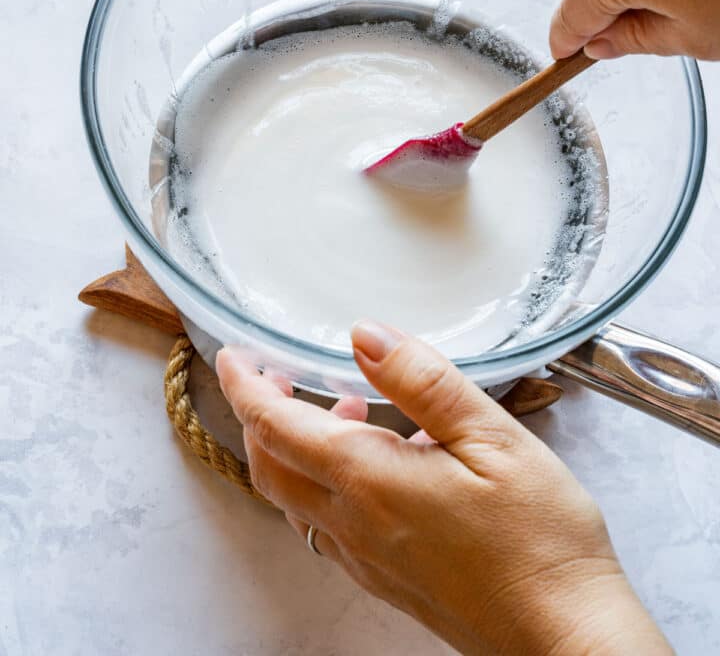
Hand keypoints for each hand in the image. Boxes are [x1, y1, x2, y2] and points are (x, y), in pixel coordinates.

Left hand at [217, 323, 669, 654]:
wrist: (565, 638)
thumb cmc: (541, 541)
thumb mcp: (493, 438)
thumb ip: (422, 381)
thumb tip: (365, 336)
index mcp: (370, 481)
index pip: (276, 426)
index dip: (246, 386)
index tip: (236, 355)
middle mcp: (354, 525)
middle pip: (270, 467)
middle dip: (259, 416)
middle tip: (275, 375)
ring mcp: (368, 559)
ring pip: (295, 499)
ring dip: (295, 448)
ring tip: (343, 405)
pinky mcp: (388, 579)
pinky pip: (329, 526)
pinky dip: (327, 483)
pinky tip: (381, 463)